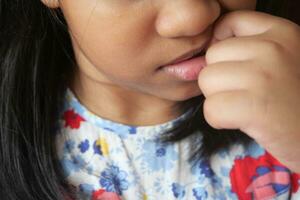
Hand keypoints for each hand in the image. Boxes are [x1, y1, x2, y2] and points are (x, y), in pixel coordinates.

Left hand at [198, 10, 299, 172]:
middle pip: (211, 57)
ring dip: (219, 99)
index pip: (228, 23)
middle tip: (244, 93)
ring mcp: (262, 76)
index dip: (221, 47)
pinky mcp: (254, 106)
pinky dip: (220, 120)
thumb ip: (243, 52)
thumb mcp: (281, 61)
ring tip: (245, 107)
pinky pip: (211, 108)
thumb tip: (193, 63)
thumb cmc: (295, 100)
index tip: (232, 66)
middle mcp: (272, 49)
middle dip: (220, 79)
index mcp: (281, 33)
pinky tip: (243, 122)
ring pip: (207, 81)